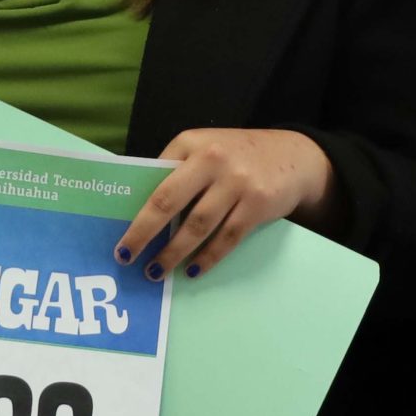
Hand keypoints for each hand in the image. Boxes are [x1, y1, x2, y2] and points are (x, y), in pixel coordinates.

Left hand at [111, 128, 333, 280]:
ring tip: (156, 271)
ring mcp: (238, 182)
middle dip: (144, 233)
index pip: (155, 180)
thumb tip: (140, 212)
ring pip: (197, 226)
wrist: (295, 156)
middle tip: (127, 258)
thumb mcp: (204, 149)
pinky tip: (192, 270)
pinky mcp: (258, 204)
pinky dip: (207, 258)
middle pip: (168, 202)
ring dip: (173, 252)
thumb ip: (177, 171)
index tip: (120, 236)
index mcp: (190, 143)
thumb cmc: (237, 157)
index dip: (135, 211)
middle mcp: (212, 159)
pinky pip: (227, 238)